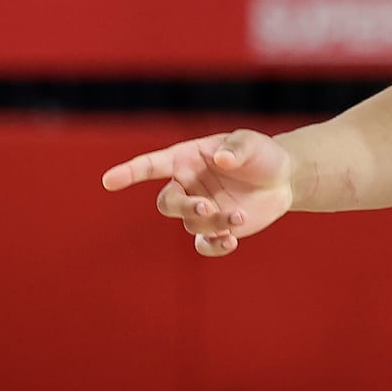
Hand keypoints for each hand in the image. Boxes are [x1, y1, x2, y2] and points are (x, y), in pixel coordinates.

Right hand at [102, 130, 293, 256]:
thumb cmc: (261, 155)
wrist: (282, 179)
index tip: (109, 181)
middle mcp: (187, 185)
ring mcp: (199, 209)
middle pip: (167, 203)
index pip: (152, 165)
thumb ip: (236, 149)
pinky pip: (203, 245)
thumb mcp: (251, 143)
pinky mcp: (214, 229)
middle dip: (184, 207)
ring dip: (214, 222)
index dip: (130, 172)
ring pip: (191, 223)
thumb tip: (221, 158)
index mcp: (187, 159)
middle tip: (207, 206)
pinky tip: (231, 241)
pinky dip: (214, 246)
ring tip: (240, 217)